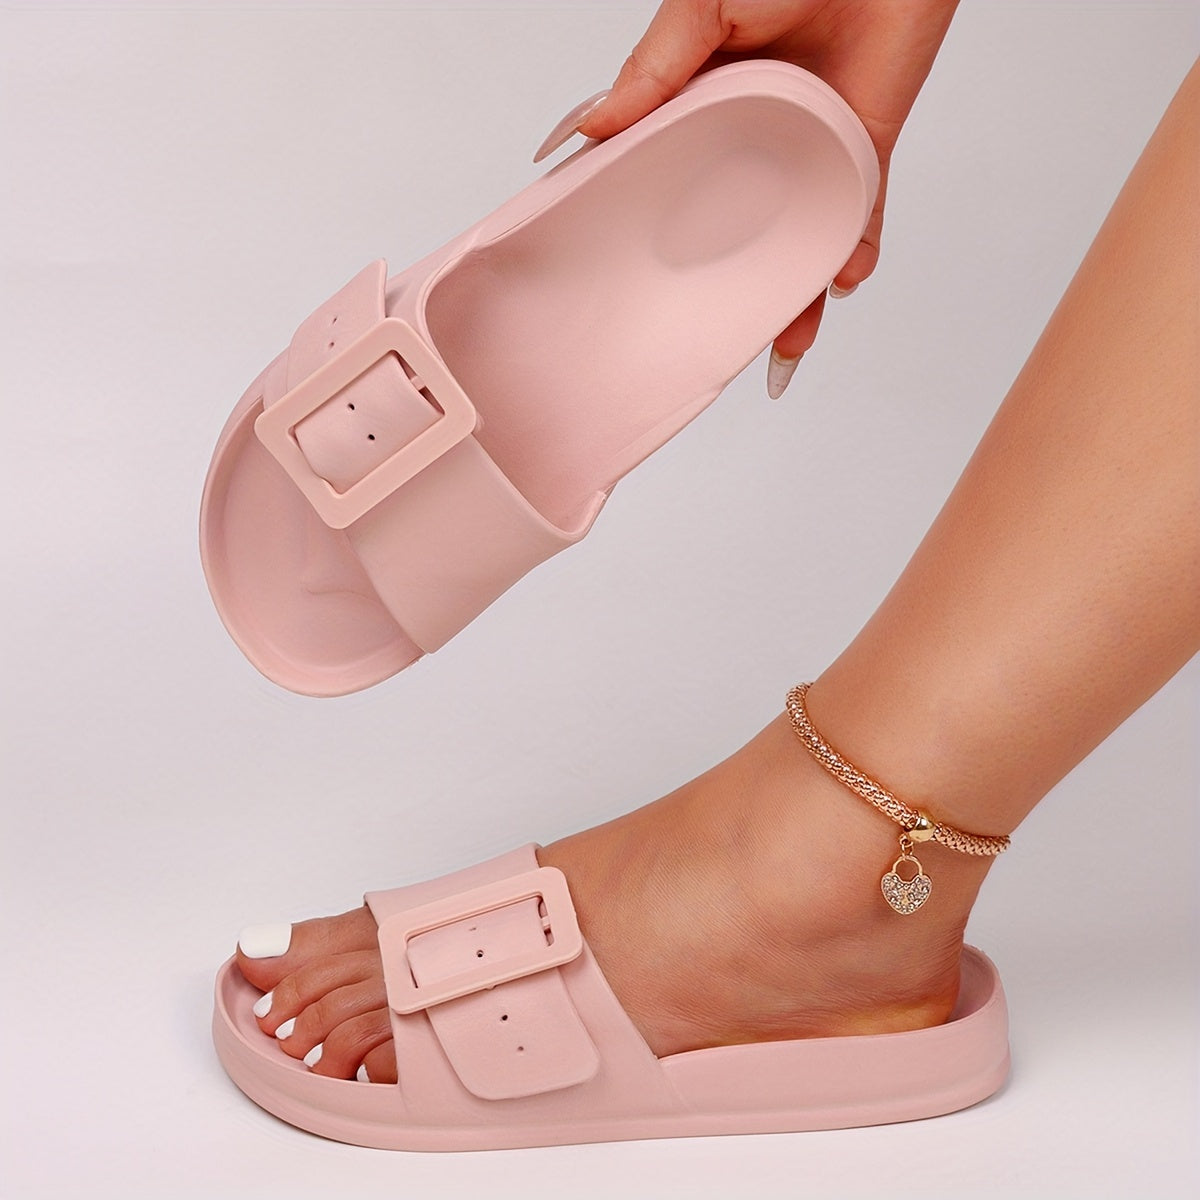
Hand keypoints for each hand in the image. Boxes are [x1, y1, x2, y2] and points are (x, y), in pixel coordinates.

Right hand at [543, 0, 958, 394]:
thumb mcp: (700, 10)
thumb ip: (651, 71)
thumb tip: (585, 132)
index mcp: (703, 108)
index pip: (671, 187)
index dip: (653, 237)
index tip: (630, 286)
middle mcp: (756, 142)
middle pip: (737, 233)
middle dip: (729, 291)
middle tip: (710, 343)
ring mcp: (813, 149)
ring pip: (799, 240)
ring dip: (796, 295)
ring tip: (785, 348)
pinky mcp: (868, 145)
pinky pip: (864, 213)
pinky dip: (857, 252)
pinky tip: (843, 283)